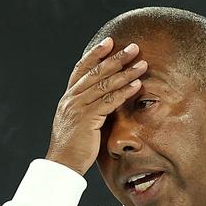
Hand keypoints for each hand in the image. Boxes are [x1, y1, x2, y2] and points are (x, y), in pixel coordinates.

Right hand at [46, 37, 146, 174]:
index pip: (81, 69)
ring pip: (104, 84)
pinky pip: (108, 101)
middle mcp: (72, 98)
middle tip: (133, 47)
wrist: (62, 164)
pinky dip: (124, 92)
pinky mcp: (87, 119)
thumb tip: (105, 101)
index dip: (95, 54)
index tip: (109, 42)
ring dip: (125, 72)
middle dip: (116, 58)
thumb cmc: (73, 147)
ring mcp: (78, 107)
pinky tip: (137, 85)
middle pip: (96, 72)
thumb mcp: (78, 122)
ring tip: (142, 64)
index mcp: (68, 97)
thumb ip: (89, 109)